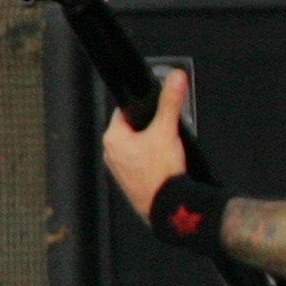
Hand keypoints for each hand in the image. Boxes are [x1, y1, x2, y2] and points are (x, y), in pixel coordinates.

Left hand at [100, 69, 191, 223]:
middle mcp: (110, 153)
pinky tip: (165, 167)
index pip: (124, 111)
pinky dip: (151, 163)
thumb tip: (175, 77)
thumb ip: (171, 101)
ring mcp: (118, 170)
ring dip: (151, 146)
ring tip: (167, 152)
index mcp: (113, 137)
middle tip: (167, 133)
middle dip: (150, 128)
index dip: (144, 108)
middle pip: (132, 129)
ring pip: (136, 148)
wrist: (168, 207)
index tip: (157, 112)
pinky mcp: (129, 183)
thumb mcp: (168, 130)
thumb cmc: (161, 172)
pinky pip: (139, 165)